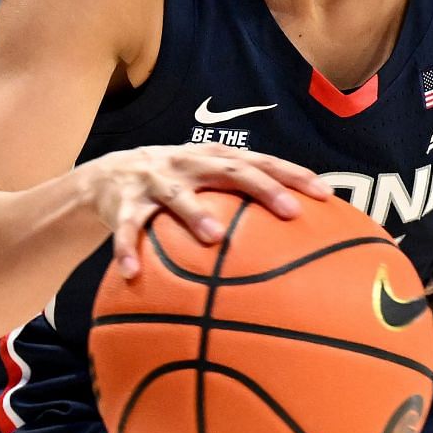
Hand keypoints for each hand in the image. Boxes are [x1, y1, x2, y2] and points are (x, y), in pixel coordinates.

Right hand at [88, 143, 330, 278]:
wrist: (107, 175)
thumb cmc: (176, 182)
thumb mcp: (207, 179)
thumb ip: (243, 197)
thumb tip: (297, 232)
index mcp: (213, 158)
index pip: (261, 161)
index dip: (293, 174)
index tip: (325, 194)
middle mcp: (187, 163)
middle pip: (230, 171)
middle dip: (262, 189)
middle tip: (291, 212)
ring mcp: (154, 182)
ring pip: (176, 197)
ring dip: (195, 214)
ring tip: (214, 238)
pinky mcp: (125, 205)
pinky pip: (128, 230)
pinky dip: (127, 251)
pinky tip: (132, 274)